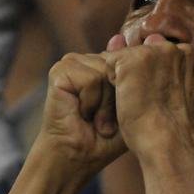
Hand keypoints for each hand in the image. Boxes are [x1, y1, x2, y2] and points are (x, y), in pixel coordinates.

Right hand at [33, 52, 126, 175]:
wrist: (78, 156)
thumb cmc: (106, 138)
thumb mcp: (131, 106)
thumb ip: (133, 75)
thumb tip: (121, 37)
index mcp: (106, 64)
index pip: (130, 60)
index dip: (133, 88)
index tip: (123, 112)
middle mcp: (89, 59)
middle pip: (121, 65)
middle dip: (120, 98)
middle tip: (106, 121)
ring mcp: (73, 62)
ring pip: (107, 72)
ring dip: (105, 105)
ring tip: (95, 119)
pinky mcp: (60, 71)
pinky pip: (92, 79)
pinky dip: (92, 103)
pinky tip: (82, 114)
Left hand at [104, 34, 193, 157]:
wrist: (172, 146)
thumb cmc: (177, 132)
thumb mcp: (187, 99)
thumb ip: (174, 74)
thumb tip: (132, 45)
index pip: (170, 57)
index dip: (160, 78)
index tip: (165, 101)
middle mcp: (184, 50)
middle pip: (150, 52)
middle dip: (144, 73)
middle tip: (154, 103)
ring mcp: (160, 51)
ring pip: (131, 57)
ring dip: (129, 78)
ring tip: (141, 103)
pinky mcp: (136, 59)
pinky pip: (112, 63)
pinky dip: (114, 83)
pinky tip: (128, 101)